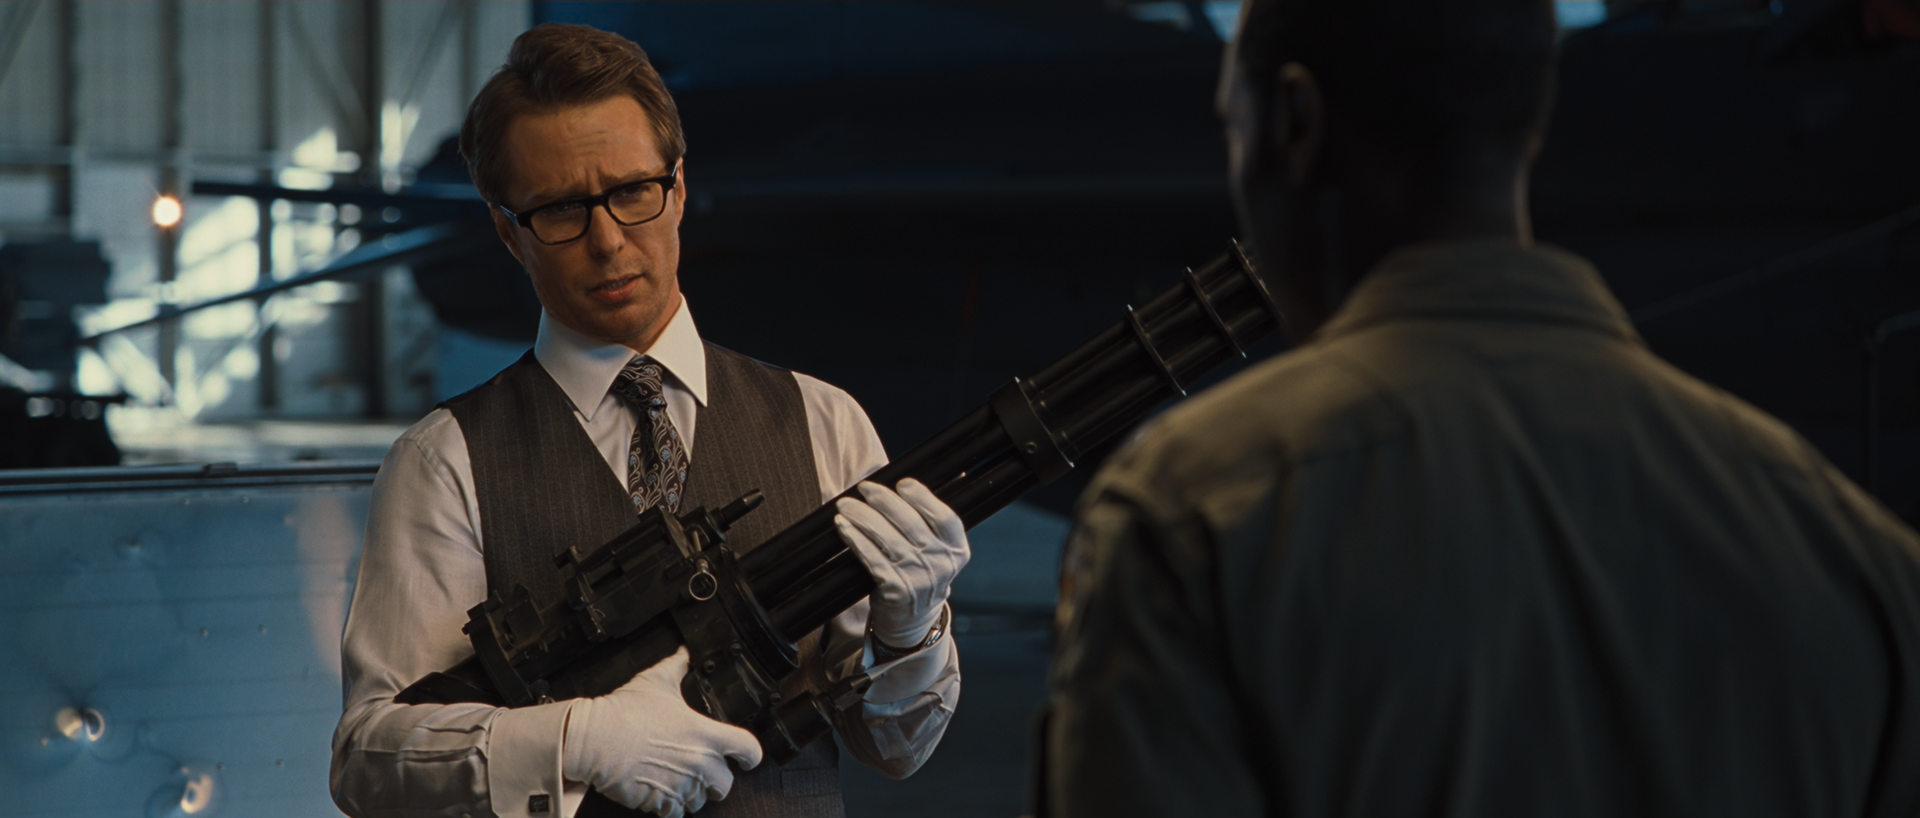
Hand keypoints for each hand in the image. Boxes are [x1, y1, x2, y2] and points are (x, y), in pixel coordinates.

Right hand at [563, 647, 762, 817]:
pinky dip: (671, 807)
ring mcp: (680, 785)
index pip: (749, 749)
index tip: (748, 759)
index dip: (752, 755)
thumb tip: (684, 654)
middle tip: (705, 774)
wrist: (594, 739)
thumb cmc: (623, 712)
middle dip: (717, 781)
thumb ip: (677, 667)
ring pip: (700, 801)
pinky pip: (675, 813)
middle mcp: (699, 763)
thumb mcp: (656, 681)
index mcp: (705, 734)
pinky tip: (662, 793)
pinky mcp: (659, 802)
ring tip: (678, 780)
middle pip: (726, 784)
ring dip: (692, 794)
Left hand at [834, 478, 970, 647]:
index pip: (944, 517)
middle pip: (911, 524)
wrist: (913, 620)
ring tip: (846, 504)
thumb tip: (930, 479)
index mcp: (956, 549)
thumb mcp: (940, 551)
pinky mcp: (895, 589)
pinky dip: (855, 538)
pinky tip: (843, 526)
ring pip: (887, 539)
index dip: (923, 497)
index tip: (902, 483)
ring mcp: (918, 578)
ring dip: (863, 517)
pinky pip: (871, 558)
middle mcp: (941, 564)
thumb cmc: (922, 574)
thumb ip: (934, 520)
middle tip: (865, 488)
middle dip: (884, 501)